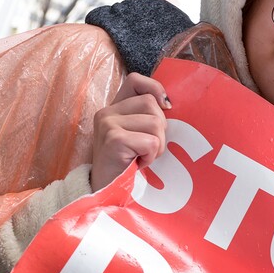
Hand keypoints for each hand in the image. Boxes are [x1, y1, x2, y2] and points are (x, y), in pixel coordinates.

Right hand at [91, 73, 171, 191]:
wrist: (105, 191)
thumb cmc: (126, 164)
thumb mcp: (137, 135)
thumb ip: (147, 116)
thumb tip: (169, 104)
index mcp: (114, 108)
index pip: (136, 81)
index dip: (155, 89)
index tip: (165, 107)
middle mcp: (107, 112)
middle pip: (152, 104)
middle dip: (160, 128)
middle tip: (147, 148)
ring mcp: (108, 124)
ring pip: (155, 123)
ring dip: (156, 145)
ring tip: (142, 156)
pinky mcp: (114, 139)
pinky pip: (151, 142)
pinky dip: (150, 156)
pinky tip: (137, 164)